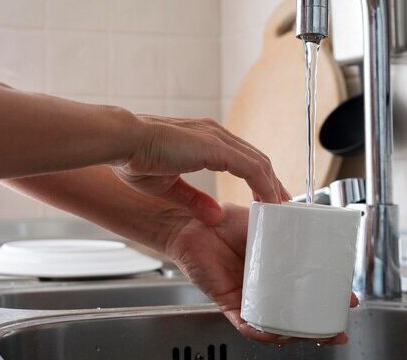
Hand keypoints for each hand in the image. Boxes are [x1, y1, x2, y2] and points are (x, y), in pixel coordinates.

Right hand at [114, 114, 288, 224]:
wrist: (123, 141)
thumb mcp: (168, 187)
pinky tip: (269, 203)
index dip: (256, 177)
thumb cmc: (135, 158)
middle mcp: (214, 134)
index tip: (265, 197)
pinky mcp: (217, 148)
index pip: (240, 157)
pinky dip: (264, 186)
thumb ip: (194, 199)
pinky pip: (252, 169)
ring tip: (281, 208)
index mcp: (202, 139)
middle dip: (272, 182)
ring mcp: (217, 139)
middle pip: (256, 159)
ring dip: (272, 186)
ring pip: (259, 163)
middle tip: (283, 205)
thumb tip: (215, 215)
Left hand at [160, 204, 358, 344]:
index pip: (305, 289)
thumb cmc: (220, 220)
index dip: (327, 298)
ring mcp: (247, 297)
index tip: (347, 299)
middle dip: (318, 326)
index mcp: (274, 269)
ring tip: (314, 334)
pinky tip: (276, 335)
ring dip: (295, 334)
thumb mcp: (262, 220)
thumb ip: (284, 221)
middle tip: (337, 327)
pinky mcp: (229, 303)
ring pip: (275, 325)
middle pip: (294, 314)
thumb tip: (311, 219)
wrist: (191, 222)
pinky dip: (261, 333)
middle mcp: (262, 287)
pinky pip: (247, 325)